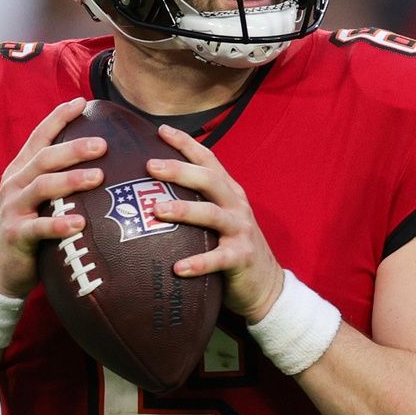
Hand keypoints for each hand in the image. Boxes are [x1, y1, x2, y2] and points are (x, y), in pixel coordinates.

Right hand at [0, 97, 105, 297]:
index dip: (58, 118)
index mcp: (21, 171)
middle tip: (103, 144)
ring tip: (99, 177)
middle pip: (44, 158)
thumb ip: (56, 179)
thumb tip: (99, 162)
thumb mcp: (37, 198)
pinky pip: (39, 228)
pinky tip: (81, 223)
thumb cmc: (28, 228)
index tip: (82, 102)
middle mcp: (14, 184)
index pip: (39, 137)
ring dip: (71, 180)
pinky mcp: (15, 235)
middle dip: (73, 148)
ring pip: (42, 187)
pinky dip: (59, 224)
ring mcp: (13, 208)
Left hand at [147, 124, 284, 322]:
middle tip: (150, 166)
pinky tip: (177, 268)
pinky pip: (218, 259)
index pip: (208, 160)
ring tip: (156, 210)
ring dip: (184, 211)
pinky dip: (198, 263)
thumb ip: (198, 201)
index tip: (161, 130)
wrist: (266, 284)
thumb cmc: (232, 246)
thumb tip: (150, 192)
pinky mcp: (242, 257)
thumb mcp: (220, 217)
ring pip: (212, 215)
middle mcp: (236, 206)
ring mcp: (241, 231)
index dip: (186, 143)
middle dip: (180, 170)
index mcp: (229, 192)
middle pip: (209, 180)